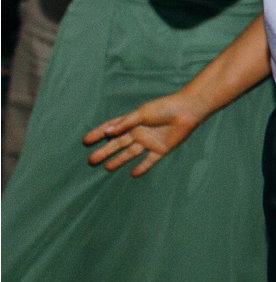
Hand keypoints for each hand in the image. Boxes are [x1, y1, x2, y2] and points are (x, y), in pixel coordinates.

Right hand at [85, 90, 201, 174]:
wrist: (185, 112)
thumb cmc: (162, 108)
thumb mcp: (141, 114)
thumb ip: (125, 123)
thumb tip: (107, 132)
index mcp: (131, 121)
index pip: (110, 128)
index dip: (98, 134)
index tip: (85, 141)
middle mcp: (138, 132)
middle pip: (117, 144)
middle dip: (104, 152)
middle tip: (91, 160)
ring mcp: (148, 142)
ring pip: (130, 153)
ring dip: (119, 160)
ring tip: (107, 168)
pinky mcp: (160, 150)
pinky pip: (149, 161)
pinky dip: (142, 167)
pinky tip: (133, 173)